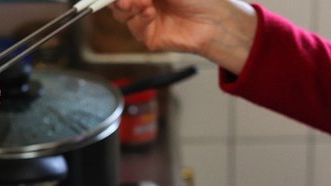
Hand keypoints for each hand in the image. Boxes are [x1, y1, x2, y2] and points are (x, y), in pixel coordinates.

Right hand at [110, 0, 255, 73]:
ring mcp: (145, 20)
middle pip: (117, 2)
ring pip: (121, 14)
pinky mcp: (149, 37)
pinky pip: (134, 27)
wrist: (213, 20)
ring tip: (144, 2)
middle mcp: (145, 3)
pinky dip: (139, 18)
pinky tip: (150, 12)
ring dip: (128, 5)